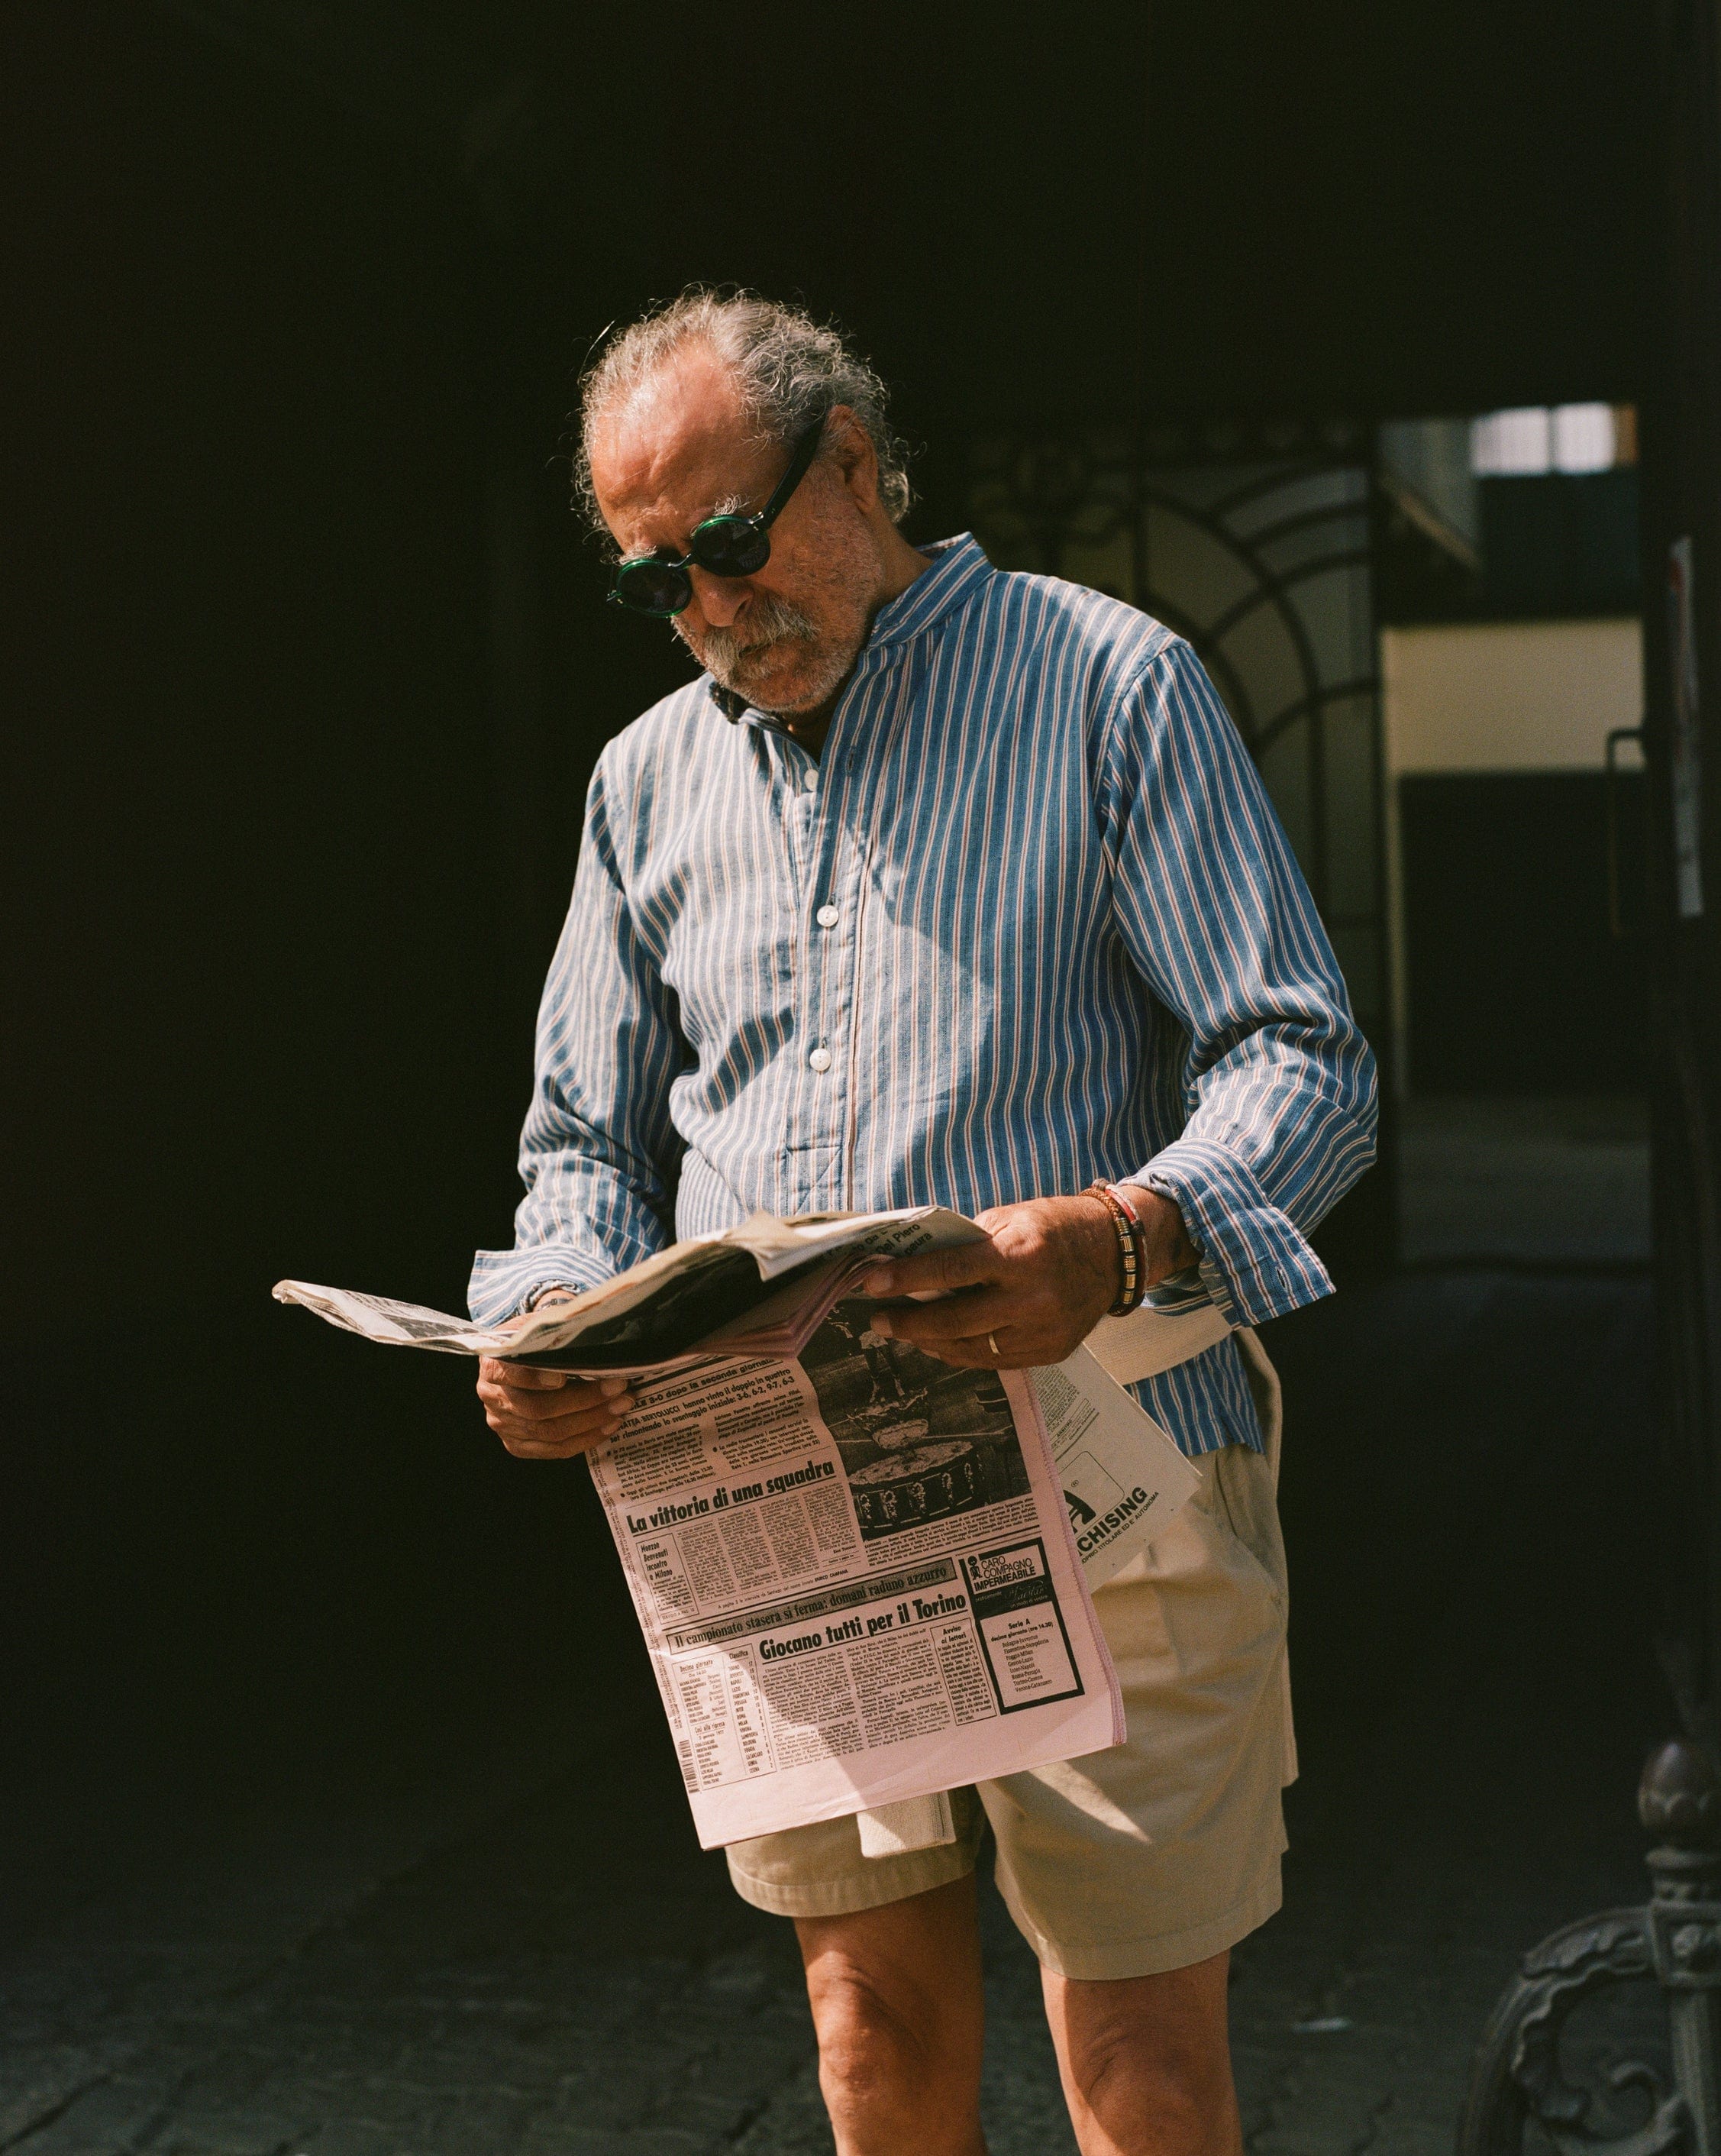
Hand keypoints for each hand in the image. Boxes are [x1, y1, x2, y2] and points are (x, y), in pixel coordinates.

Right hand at [477, 1294, 635, 1459]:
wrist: (518, 1360)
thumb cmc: (534, 1342)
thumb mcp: (538, 1326)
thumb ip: (555, 1331)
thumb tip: (594, 1328)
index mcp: (493, 1364)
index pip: (512, 1374)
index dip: (535, 1378)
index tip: (563, 1376)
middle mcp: (492, 1397)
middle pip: (537, 1409)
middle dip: (583, 1401)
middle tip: (618, 1388)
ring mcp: (503, 1424)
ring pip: (548, 1433)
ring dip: (591, 1422)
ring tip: (621, 1406)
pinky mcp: (516, 1444)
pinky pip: (552, 1451)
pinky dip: (584, 1440)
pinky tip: (608, 1426)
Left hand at [853, 1187, 1194, 1370]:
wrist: (1114, 1255)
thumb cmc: (1053, 1227)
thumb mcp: (1010, 1219)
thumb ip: (966, 1244)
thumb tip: (913, 1262)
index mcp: (1020, 1255)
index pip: (951, 1270)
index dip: (907, 1279)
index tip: (871, 1284)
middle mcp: (1033, 1299)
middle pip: (956, 1321)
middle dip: (909, 1323)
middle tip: (878, 1320)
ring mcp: (1043, 1332)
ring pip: (971, 1349)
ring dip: (930, 1342)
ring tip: (905, 1331)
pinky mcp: (1050, 1353)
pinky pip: (994, 1360)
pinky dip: (962, 1352)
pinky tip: (940, 1342)